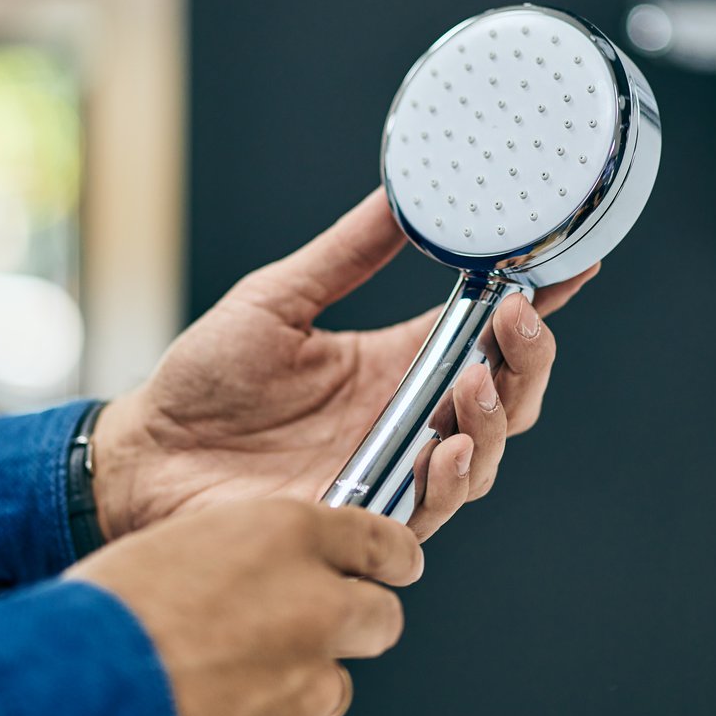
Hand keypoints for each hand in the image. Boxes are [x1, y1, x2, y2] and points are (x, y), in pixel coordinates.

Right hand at [69, 498, 421, 715]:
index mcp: (282, 539)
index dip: (388, 556)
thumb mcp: (174, 551)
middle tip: (304, 639)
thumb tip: (261, 582)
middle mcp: (313, 606)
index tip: (393, 567)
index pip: (377, 540)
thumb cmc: (100, 625)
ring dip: (292, 692)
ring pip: (330, 689)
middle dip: (353, 627)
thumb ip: (240, 563)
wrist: (68, 713)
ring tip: (213, 695)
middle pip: (380, 618)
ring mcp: (308, 686)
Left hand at [92, 190, 595, 541]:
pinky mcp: (359, 524)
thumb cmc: (202, 379)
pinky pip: (426, 513)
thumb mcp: (277, 299)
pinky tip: (442, 450)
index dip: (535, 306)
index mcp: (394, 365)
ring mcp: (387, 475)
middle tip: (518, 322)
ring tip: (477, 382)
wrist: (143, 454)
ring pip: (479, 459)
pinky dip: (447, 482)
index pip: (484, 336)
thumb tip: (399, 192)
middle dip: (527, 363)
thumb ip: (345, 254)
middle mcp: (404, 422)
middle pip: (504, 402)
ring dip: (493, 420)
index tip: (571, 266)